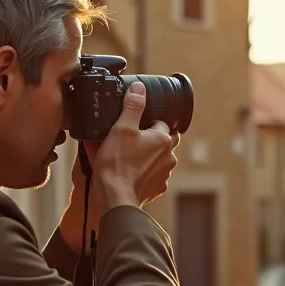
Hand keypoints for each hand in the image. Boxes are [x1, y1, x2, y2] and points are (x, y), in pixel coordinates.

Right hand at [59, 83, 178, 249]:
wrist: (115, 196)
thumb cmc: (116, 163)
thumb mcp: (121, 128)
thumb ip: (133, 106)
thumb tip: (140, 89)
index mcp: (163, 139)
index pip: (161, 123)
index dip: (146, 123)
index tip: (133, 126)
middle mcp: (169, 157)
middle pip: (164, 141)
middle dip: (152, 139)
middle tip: (133, 140)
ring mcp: (164, 174)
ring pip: (160, 159)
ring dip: (148, 156)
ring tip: (128, 157)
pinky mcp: (157, 188)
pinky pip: (153, 175)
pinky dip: (144, 173)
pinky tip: (129, 172)